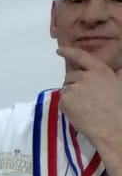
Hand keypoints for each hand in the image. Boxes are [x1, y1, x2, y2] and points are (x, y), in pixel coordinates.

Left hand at [56, 45, 121, 163]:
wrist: (110, 126)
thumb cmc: (117, 105)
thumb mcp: (119, 83)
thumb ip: (116, 73)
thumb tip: (120, 65)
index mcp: (100, 70)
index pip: (81, 57)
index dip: (69, 52)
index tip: (59, 50)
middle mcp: (85, 76)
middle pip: (70, 75)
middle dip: (74, 83)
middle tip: (85, 95)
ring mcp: (73, 88)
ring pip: (66, 88)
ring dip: (71, 94)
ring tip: (84, 104)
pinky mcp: (65, 101)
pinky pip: (62, 100)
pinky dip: (67, 104)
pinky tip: (79, 110)